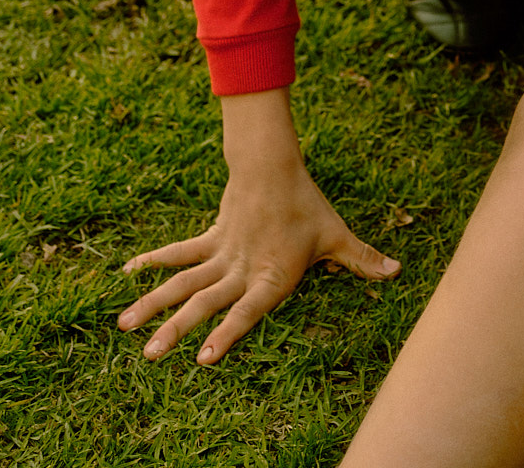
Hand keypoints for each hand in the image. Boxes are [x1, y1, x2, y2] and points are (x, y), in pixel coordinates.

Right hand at [118, 153, 400, 364]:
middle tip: (151, 354)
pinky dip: (152, 261)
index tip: (204, 358)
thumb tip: (399, 271)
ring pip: (182, 282)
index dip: (228, 334)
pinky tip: (126, 272)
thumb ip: (363, 259)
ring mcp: (222, 255)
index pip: (248, 310)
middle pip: (204, 302)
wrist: (275, 164)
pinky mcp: (210, 239)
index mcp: (271, 275)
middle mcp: (242, 269)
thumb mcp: (336, 235)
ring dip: (153, 303)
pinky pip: (178, 253)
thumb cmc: (307, 205)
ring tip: (125, 325)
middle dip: (176, 329)